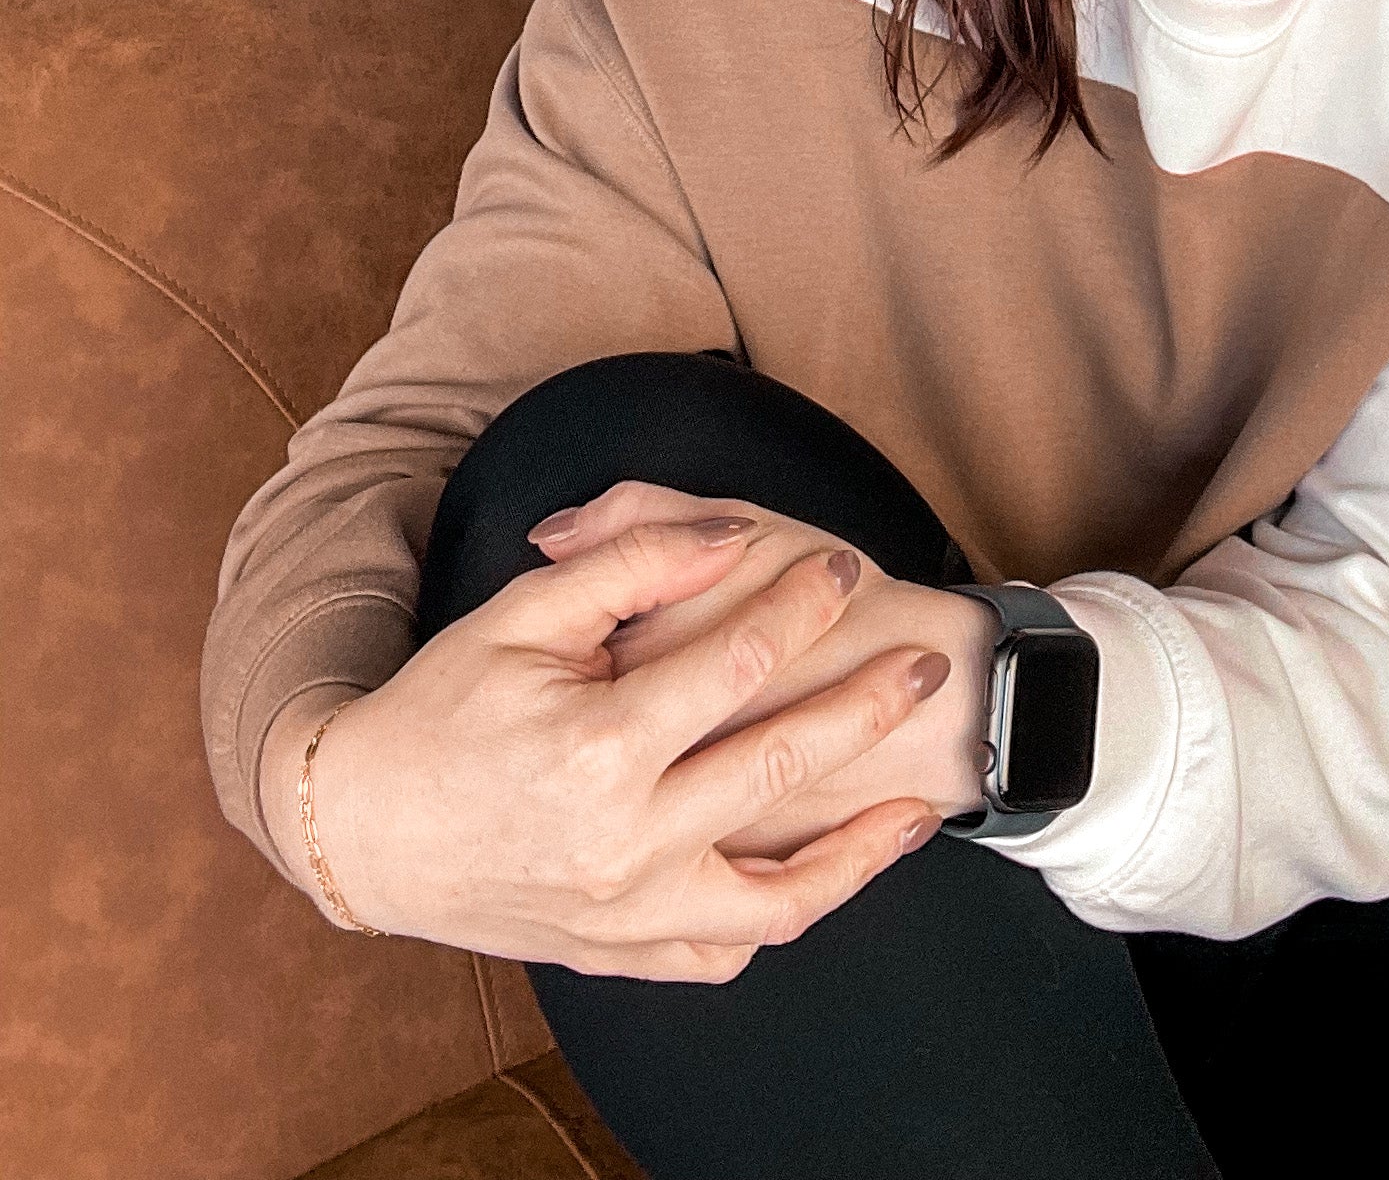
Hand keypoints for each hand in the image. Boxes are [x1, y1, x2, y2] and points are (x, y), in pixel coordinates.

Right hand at [259, 518, 954, 978]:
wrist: (361, 831)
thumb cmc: (440, 709)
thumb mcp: (523, 614)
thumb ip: (632, 561)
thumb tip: (729, 535)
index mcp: (596, 748)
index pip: (735, 660)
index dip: (800, 604)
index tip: (843, 567)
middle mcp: (621, 842)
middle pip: (781, 764)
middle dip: (869, 704)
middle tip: (926, 663)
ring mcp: (624, 912)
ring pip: (780, 897)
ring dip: (861, 852)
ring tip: (915, 805)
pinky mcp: (618, 953)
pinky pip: (726, 951)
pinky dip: (784, 916)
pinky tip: (827, 874)